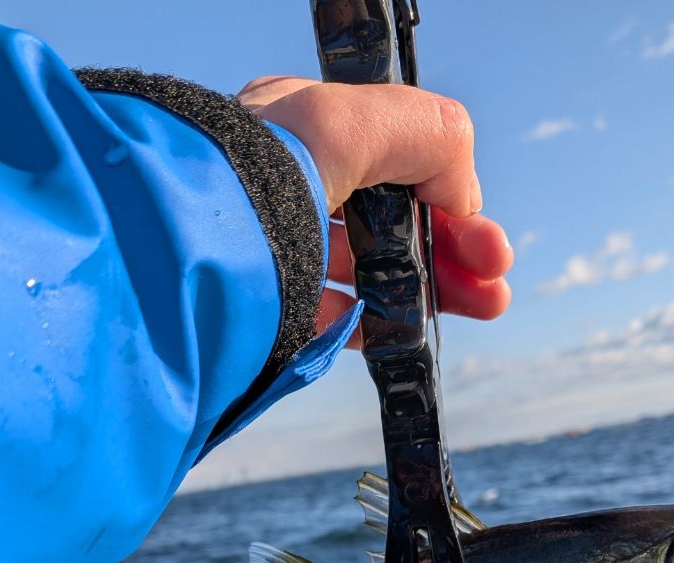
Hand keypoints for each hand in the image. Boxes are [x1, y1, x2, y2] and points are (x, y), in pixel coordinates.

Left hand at [237, 77, 511, 342]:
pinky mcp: (267, 311)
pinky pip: (331, 316)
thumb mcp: (353, 121)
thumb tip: (460, 193)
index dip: (449, 194)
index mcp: (297, 130)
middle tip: (495, 281)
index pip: (393, 158)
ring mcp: (277, 253)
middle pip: (390, 219)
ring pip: (369, 269)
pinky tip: (407, 330)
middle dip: (454, 246)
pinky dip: (375, 322)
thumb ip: (428, 134)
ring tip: (482, 307)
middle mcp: (285, 187)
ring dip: (430, 287)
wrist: (178, 255)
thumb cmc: (252, 174)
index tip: (483, 236)